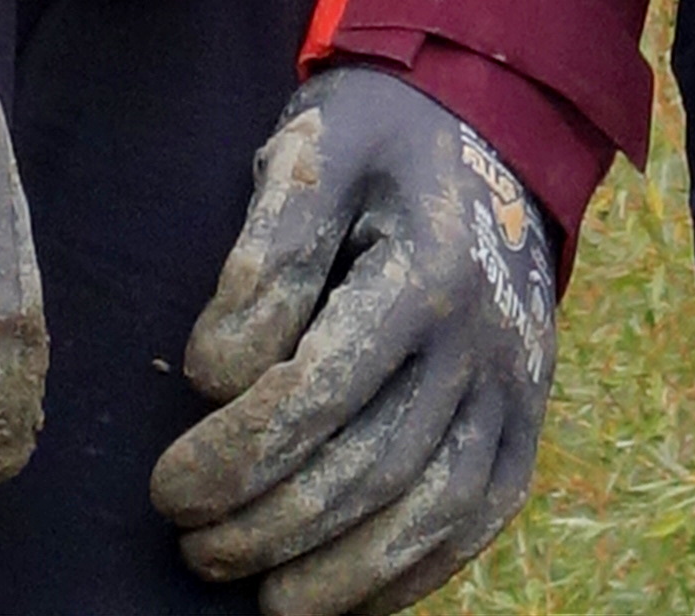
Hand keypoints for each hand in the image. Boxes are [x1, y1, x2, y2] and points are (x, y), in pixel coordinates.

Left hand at [154, 67, 556, 615]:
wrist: (493, 124)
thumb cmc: (381, 137)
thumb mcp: (317, 150)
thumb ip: (268, 250)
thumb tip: (217, 374)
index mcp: (430, 268)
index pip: (319, 392)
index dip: (235, 454)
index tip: (167, 485)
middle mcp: (485, 339)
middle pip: (370, 467)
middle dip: (268, 524)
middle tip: (192, 543)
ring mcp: (517, 386)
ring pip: (429, 512)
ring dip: (336, 571)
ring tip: (257, 592)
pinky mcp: (528, 419)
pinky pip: (475, 521)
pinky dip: (409, 574)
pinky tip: (340, 593)